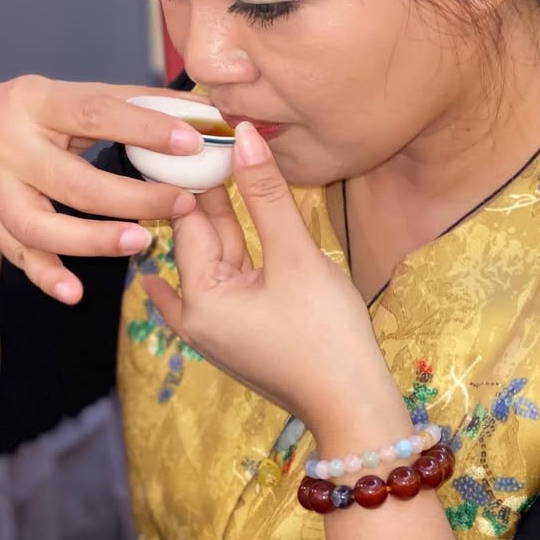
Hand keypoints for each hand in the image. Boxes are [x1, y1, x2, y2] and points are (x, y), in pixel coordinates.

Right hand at [0, 76, 206, 302]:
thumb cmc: (30, 120)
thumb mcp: (66, 98)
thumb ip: (129, 103)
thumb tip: (201, 109)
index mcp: (33, 102)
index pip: (95, 114)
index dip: (145, 130)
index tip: (192, 143)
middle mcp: (8, 148)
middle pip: (76, 182)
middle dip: (133, 198)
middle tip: (182, 204)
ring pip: (45, 227)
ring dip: (96, 240)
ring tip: (142, 241)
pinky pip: (22, 259)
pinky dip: (48, 277)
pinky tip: (75, 293)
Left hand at [142, 122, 402, 432]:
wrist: (353, 406)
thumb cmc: (326, 336)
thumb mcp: (295, 257)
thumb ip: (266, 197)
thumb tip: (243, 137)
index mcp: (199, 298)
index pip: (189, 221)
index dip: (194, 174)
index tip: (192, 134)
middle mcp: (197, 317)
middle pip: (199, 242)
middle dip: (205, 197)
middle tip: (201, 142)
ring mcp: (217, 332)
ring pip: (215, 263)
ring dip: (221, 225)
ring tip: (215, 173)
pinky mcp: (240, 339)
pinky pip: (224, 287)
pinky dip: (226, 259)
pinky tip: (185, 256)